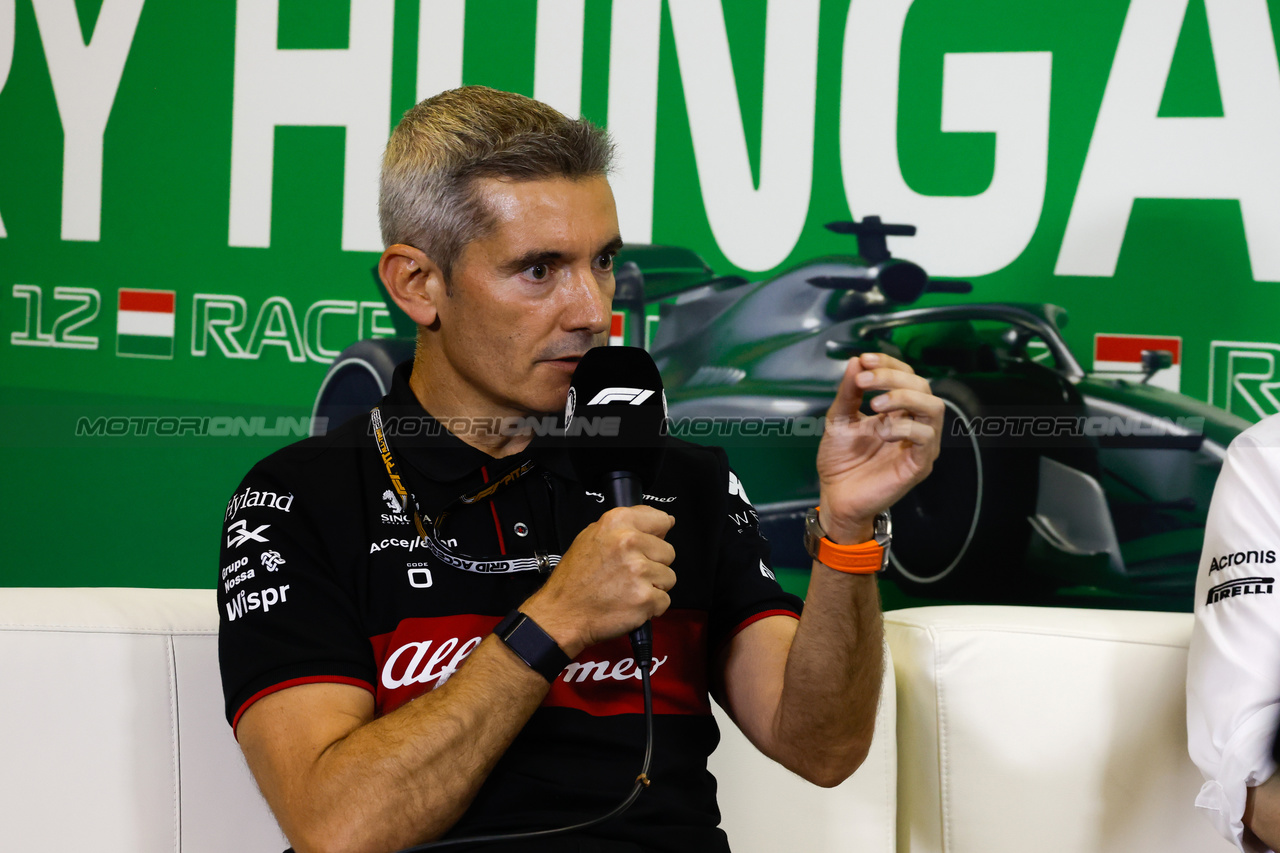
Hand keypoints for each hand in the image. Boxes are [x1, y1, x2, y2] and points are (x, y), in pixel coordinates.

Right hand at [520, 505, 676, 656]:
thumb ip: (625, 527)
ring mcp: (638, 571)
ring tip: (628, 589)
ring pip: (669, 577)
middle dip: (654, 564)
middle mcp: (628, 543)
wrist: (562, 614)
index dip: (658, 534)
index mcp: (616, 523)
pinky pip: (664, 601)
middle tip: (630, 574)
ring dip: (654, 586)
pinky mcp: (645, 597)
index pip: (660, 519)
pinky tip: (630, 603)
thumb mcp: (590, 538)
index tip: (651, 543)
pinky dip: (651, 607)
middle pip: (668, 551)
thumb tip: (662, 523)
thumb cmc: (574, 580)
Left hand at [816, 352, 942, 542]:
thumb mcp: (839, 419)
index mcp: (897, 410)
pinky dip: (905, 426)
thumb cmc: (840, 460)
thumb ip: (849, 392)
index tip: (864, 359)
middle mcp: (913, 423)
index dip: (889, 363)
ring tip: (875, 404)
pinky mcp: (919, 464)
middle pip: (923, 386)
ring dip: (903, 397)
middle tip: (865, 380)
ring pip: (934, 407)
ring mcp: (920, 444)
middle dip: (893, 377)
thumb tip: (856, 361)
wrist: (836, 496)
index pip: (906, 376)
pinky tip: (882, 431)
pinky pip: (926, 437)